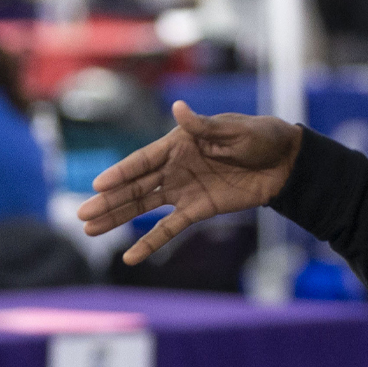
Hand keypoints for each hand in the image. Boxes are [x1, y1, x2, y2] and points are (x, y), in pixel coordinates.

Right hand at [76, 101, 301, 264]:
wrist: (285, 162)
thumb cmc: (259, 136)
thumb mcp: (234, 129)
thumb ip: (204, 126)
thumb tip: (178, 109)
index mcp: (177, 144)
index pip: (141, 161)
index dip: (119, 174)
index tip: (97, 186)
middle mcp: (174, 168)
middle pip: (134, 187)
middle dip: (108, 202)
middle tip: (82, 215)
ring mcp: (183, 190)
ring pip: (142, 208)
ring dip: (117, 219)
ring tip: (90, 230)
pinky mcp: (198, 210)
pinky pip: (169, 229)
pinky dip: (150, 242)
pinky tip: (131, 257)